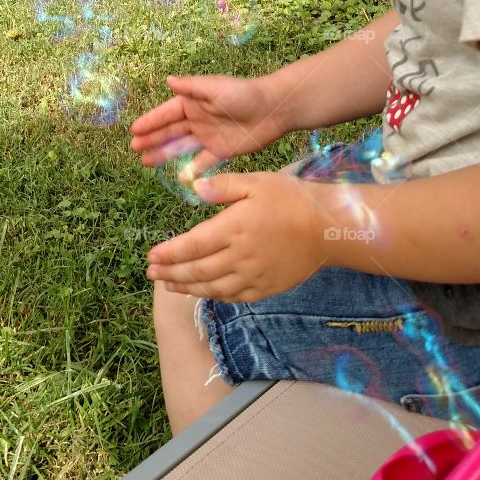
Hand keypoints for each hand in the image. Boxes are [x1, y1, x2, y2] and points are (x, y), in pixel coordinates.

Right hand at [129, 73, 287, 182]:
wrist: (273, 109)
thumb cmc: (243, 94)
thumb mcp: (215, 88)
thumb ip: (191, 87)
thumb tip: (167, 80)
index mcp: (194, 102)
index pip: (167, 113)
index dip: (150, 122)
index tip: (134, 131)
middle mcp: (198, 119)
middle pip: (170, 131)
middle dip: (152, 139)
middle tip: (134, 149)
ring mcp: (209, 136)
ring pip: (182, 147)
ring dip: (165, 154)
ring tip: (146, 162)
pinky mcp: (222, 150)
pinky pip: (203, 162)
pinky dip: (192, 170)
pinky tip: (180, 177)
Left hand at [145, 170, 323, 302]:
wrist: (328, 229)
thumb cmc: (291, 199)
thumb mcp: (257, 182)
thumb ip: (224, 186)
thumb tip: (194, 188)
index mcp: (234, 228)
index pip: (191, 246)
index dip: (168, 254)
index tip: (151, 255)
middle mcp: (240, 256)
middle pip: (196, 271)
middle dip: (170, 273)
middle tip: (151, 273)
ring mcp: (253, 276)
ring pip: (211, 288)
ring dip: (186, 287)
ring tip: (168, 284)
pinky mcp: (265, 288)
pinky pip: (233, 297)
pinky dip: (213, 296)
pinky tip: (202, 292)